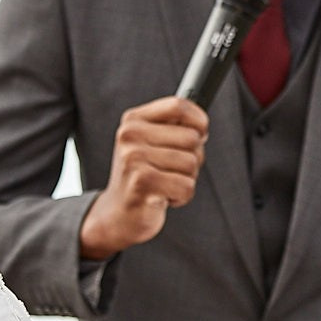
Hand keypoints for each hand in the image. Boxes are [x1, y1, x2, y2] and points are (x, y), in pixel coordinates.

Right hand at [79, 97, 208, 258]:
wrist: (117, 214)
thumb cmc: (142, 177)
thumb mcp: (152, 145)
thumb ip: (174, 128)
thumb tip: (202, 126)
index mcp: (133, 120)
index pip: (179, 106)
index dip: (199, 122)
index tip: (200, 135)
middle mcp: (130, 135)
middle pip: (192, 138)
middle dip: (193, 159)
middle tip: (172, 170)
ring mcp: (133, 158)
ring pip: (191, 163)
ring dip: (186, 180)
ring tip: (165, 184)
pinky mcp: (141, 182)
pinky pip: (186, 186)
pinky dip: (182, 196)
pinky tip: (163, 196)